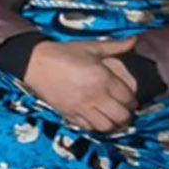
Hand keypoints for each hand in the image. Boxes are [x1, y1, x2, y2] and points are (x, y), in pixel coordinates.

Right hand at [23, 38, 137, 132]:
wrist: (34, 63)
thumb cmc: (63, 53)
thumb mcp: (90, 47)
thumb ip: (115, 46)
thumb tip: (134, 40)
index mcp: (103, 78)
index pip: (128, 98)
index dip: (133, 100)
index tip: (131, 99)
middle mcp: (94, 96)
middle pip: (121, 116)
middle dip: (127, 115)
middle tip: (124, 110)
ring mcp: (81, 107)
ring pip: (106, 126)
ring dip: (113, 124)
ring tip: (113, 118)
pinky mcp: (69, 114)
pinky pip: (88, 128)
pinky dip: (95, 126)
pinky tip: (96, 119)